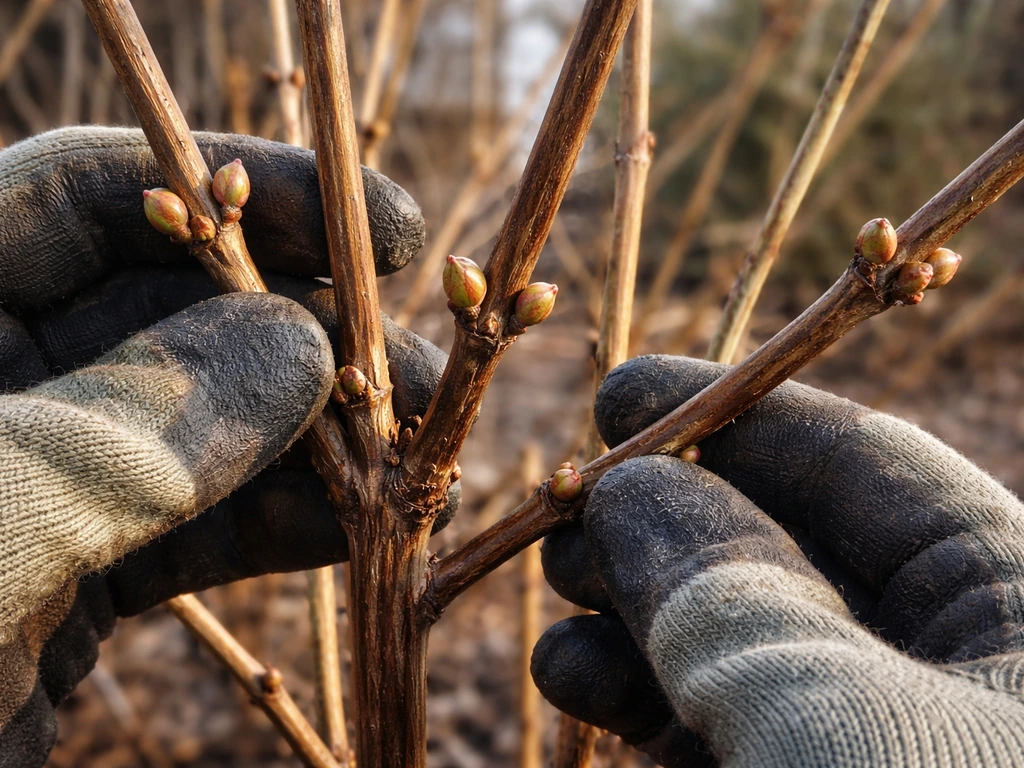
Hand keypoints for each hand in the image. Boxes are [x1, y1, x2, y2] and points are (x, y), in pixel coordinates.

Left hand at [0, 127, 454, 764]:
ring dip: (315, 436)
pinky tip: (363, 520)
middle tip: (409, 358)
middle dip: (301, 327)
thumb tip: (301, 344)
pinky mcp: (74, 573)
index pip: (77, 197)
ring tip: (417, 445)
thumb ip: (137, 429)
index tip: (368, 218)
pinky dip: (284, 523)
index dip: (232, 185)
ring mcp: (34, 480)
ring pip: (200, 424)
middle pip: (165, 309)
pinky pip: (197, 524)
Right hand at [532, 355, 1023, 766]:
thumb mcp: (850, 722)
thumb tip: (629, 488)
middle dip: (659, 510)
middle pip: (777, 541)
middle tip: (569, 503)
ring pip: (726, 632)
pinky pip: (700, 717)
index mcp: (1018, 612)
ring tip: (558, 579)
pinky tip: (568, 672)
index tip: (621, 394)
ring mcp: (858, 729)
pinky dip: (625, 690)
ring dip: (625, 600)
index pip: (865, 465)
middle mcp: (939, 662)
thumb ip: (737, 596)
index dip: (736, 412)